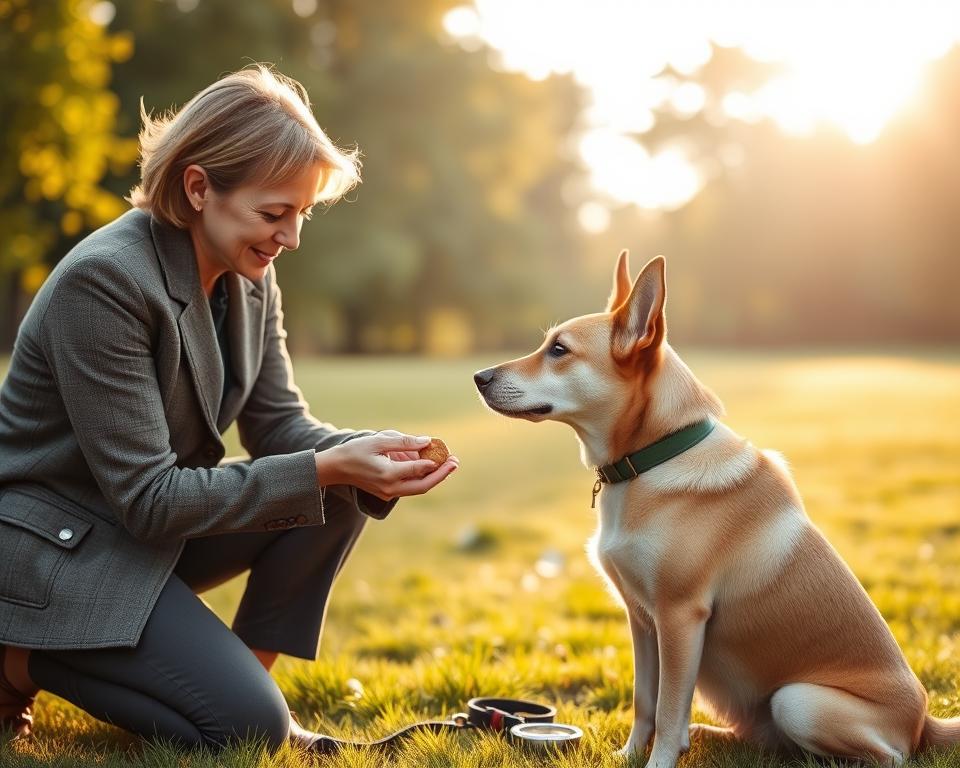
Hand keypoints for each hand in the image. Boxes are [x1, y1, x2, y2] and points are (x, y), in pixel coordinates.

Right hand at [315, 431, 458, 499]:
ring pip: (418, 488)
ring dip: (434, 477)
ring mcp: (389, 493)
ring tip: (449, 464)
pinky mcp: (388, 493)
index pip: (419, 469)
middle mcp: (390, 488)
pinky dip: (422, 478)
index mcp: (388, 474)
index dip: (436, 462)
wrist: (336, 468)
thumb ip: (404, 442)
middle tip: (455, 462)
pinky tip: (431, 466)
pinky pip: (410, 487)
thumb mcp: (379, 441)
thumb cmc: (355, 451)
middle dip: (442, 475)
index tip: (448, 453)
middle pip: (423, 485)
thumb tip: (427, 441)